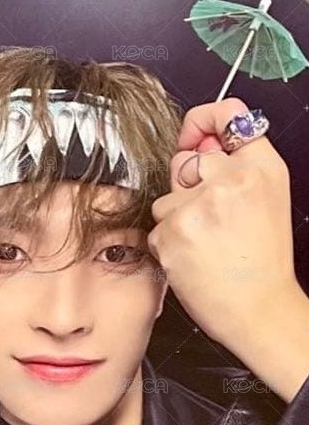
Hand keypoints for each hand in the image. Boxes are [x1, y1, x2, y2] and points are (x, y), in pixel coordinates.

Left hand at [148, 97, 298, 351]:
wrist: (259, 310)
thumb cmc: (262, 264)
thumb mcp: (268, 202)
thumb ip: (238, 167)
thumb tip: (198, 145)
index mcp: (261, 168)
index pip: (229, 115)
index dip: (203, 122)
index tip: (192, 137)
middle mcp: (231, 179)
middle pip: (184, 161)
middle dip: (186, 188)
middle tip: (208, 220)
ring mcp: (199, 205)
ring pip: (165, 199)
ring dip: (175, 221)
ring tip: (204, 246)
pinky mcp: (173, 231)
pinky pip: (156, 228)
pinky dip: (167, 245)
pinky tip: (192, 260)